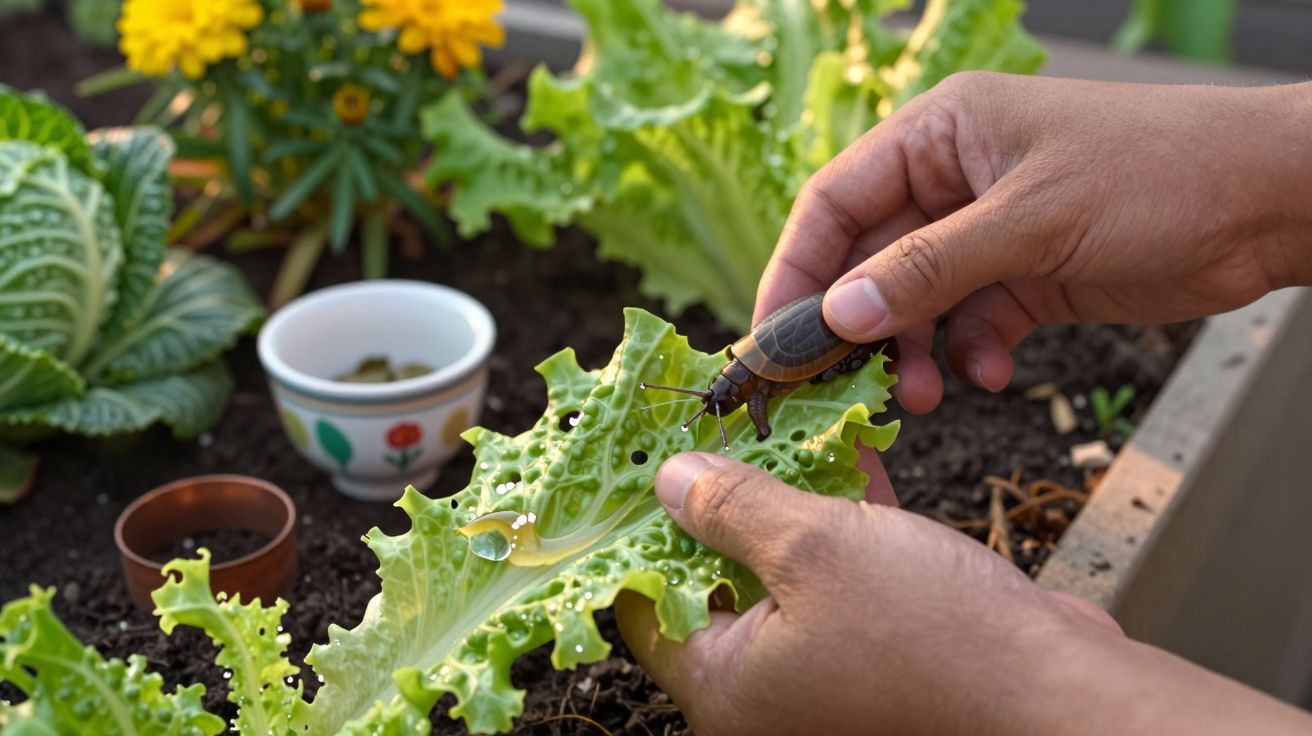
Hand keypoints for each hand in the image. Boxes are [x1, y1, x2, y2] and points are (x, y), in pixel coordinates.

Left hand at [618, 453, 1311, 735]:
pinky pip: (841, 580)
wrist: (1064, 699)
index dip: (635, 531)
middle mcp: (767, 693)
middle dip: (717, 501)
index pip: (643, 607)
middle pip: (713, 582)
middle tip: (710, 427)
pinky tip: (847, 453)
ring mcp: (827, 675)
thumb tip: (668, 479)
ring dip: (785, 501)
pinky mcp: (882, 653)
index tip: (639, 465)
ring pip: (783, 574)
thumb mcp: (815, 551)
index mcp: (726, 688)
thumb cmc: (936, 638)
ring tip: (775, 421)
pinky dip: (841, 523)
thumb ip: (733, 508)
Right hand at [757, 74, 1311, 412]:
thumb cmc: (1158, 174)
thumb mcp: (1030, 221)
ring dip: (911, 351)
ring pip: (914, 300)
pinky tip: (989, 373)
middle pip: (868, 257)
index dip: (795, 270)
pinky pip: (969, 322)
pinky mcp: (1026, 275)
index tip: (772, 338)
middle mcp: (954, 179)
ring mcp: (989, 230)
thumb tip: (837, 313)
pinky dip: (970, 353)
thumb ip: (927, 270)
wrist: (1270, 203)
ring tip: (922, 397)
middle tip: (837, 387)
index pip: (835, 201)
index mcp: (940, 133)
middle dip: (855, 325)